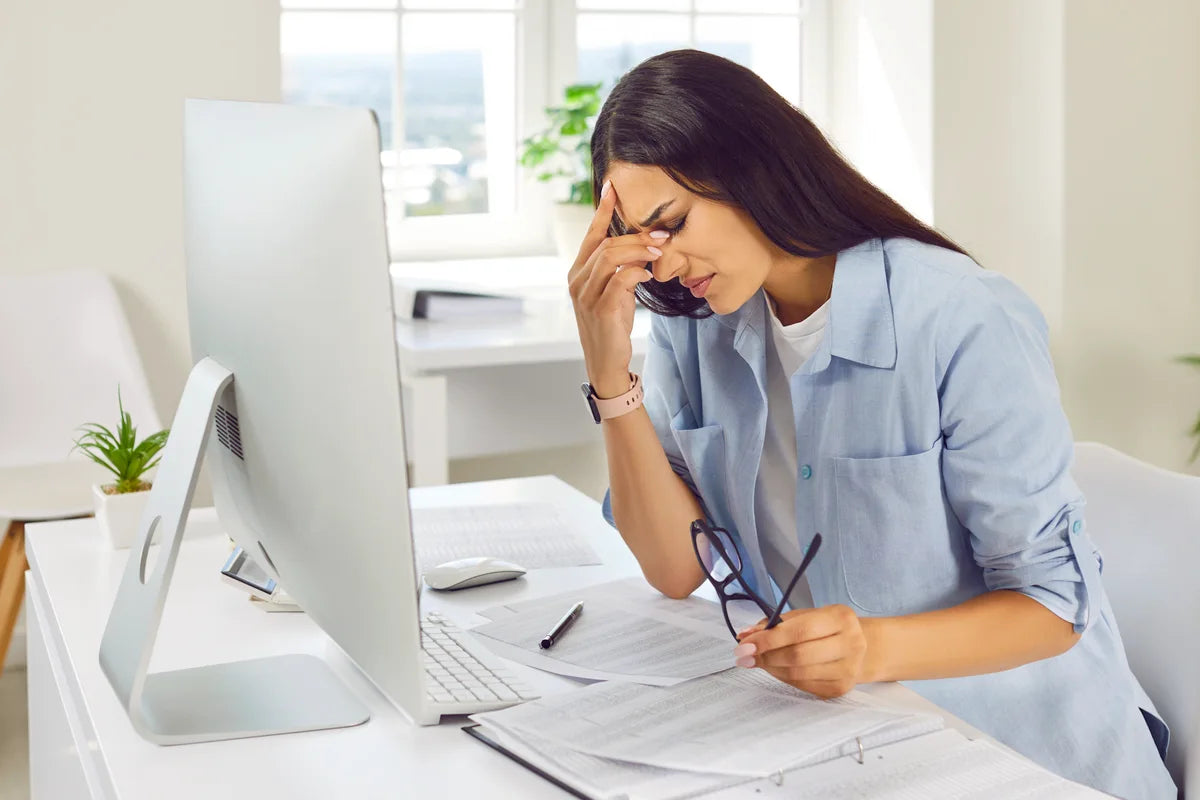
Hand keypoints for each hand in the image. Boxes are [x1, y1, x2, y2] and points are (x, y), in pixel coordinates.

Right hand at [567, 180, 667, 396]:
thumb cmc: (612, 325)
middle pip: (606, 244)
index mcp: (579, 272)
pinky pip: (620, 280)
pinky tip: (648, 276)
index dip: (602, 210)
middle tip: (662, 235)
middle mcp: (578, 280)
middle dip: (636, 236)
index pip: (591, 235)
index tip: (613, 188)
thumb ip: (620, 269)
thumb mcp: (614, 292)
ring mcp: (586, 295)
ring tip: (659, 251)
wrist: (606, 361)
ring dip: (639, 251)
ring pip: (611, 257)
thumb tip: (641, 247)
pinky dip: (636, 273)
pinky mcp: (600, 309)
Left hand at [734, 605, 868, 698]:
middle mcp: (851, 644)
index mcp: (841, 618)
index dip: (768, 639)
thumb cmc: (827, 628)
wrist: (863, 648)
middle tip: (744, 656)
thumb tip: (745, 635)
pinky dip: (783, 678)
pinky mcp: (841, 689)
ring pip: (798, 674)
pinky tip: (776, 669)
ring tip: (758, 661)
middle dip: (765, 656)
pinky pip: (803, 686)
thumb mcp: (806, 616)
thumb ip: (776, 623)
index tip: (744, 644)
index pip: (799, 631)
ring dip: (771, 668)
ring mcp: (848, 670)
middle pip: (798, 656)